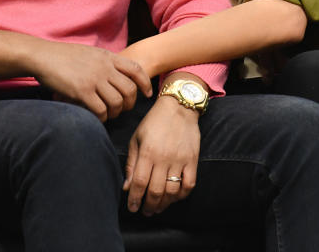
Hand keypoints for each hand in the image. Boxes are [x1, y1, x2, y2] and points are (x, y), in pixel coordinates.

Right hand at [32, 42, 151, 121]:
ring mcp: (94, 79)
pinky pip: (100, 110)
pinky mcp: (82, 91)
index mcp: (108, 56)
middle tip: (123, 109)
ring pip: (117, 102)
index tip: (146, 94)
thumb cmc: (63, 56)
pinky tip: (97, 117)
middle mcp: (104, 67)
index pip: (136, 69)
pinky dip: (102, 117)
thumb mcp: (90, 53)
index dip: (145, 83)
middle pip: (129, 90)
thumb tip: (115, 76)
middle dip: (130, 104)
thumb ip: (104, 63)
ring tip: (108, 114)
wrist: (42, 56)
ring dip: (115, 112)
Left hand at [124, 94, 200, 215]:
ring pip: (172, 191)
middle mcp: (164, 158)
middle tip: (145, 211)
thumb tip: (126, 186)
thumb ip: (131, 163)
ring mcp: (180, 159)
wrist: (179, 107)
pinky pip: (189, 184)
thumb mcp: (137, 138)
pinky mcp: (193, 160)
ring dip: (164, 204)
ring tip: (157, 208)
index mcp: (148, 152)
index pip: (139, 182)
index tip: (132, 207)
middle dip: (148, 206)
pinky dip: (182, 195)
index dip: (134, 199)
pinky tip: (174, 197)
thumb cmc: (154, 122)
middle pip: (155, 191)